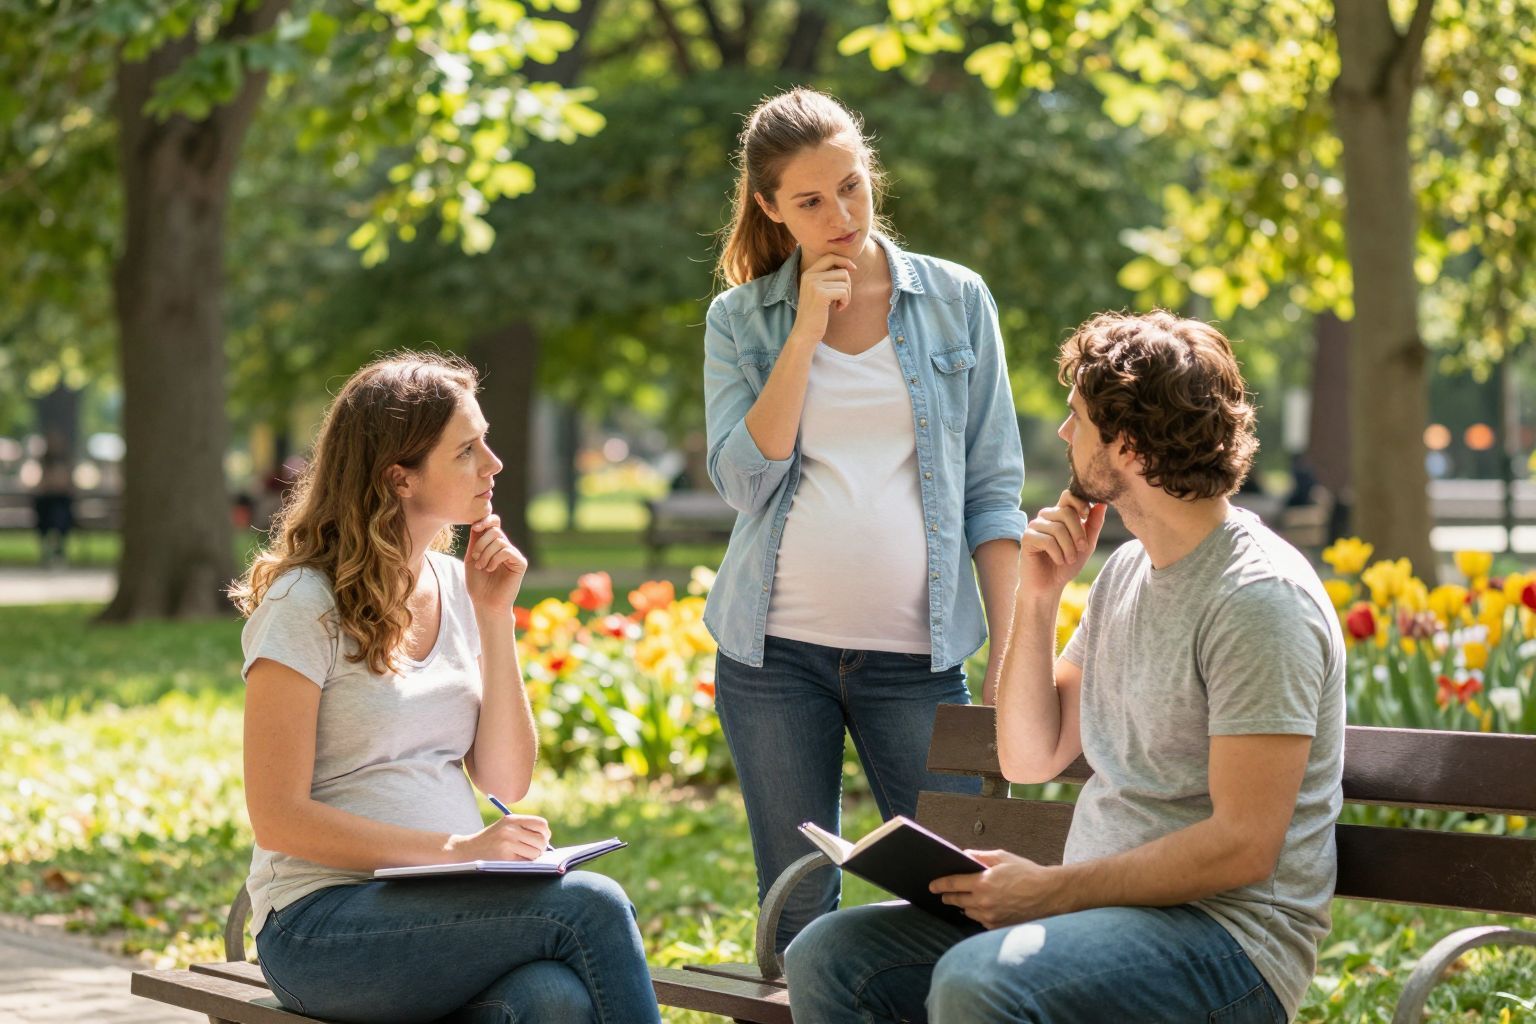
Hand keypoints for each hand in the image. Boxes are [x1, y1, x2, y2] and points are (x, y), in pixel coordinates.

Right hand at [447, 813, 551, 861]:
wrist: (466, 850)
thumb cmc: (490, 840)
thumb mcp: (505, 827)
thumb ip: (524, 829)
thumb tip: (547, 840)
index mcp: (512, 819)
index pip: (541, 824)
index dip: (544, 833)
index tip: (541, 839)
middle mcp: (510, 829)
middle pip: (541, 840)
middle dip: (541, 847)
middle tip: (534, 850)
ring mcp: (507, 844)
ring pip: (536, 853)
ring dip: (533, 858)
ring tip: (522, 856)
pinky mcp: (505, 858)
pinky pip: (526, 862)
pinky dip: (525, 863)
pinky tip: (516, 861)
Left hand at [464, 514, 526, 615]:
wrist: (485, 603)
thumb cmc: (477, 584)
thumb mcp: (472, 558)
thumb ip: (475, 541)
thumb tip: (477, 523)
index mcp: (494, 545)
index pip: (494, 523)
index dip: (485, 520)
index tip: (474, 528)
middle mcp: (506, 547)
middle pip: (495, 530)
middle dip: (481, 543)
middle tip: (475, 558)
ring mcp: (514, 555)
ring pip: (499, 541)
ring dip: (486, 553)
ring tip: (481, 567)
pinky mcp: (520, 563)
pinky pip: (507, 551)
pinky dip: (495, 559)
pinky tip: (490, 569)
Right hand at [789, 252, 856, 343]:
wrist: (805, 332)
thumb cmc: (815, 314)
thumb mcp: (818, 292)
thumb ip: (827, 278)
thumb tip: (848, 266)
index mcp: (808, 273)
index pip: (829, 257)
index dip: (844, 260)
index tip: (853, 269)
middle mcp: (809, 276)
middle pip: (841, 270)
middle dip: (847, 285)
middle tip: (842, 298)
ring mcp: (814, 284)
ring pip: (845, 281)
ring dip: (847, 295)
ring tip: (838, 305)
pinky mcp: (821, 294)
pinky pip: (844, 291)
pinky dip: (845, 301)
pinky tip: (838, 309)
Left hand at [930, 850, 1065, 929]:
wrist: (1049, 894)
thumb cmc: (1027, 873)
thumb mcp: (1002, 857)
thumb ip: (980, 857)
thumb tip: (963, 855)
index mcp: (982, 883)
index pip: (952, 884)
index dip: (940, 884)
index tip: (932, 886)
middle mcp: (984, 903)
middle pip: (957, 900)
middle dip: (948, 896)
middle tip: (944, 894)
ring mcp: (991, 917)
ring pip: (968, 912)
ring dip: (963, 905)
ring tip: (961, 900)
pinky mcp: (998, 927)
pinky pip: (981, 921)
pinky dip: (978, 914)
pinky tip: (980, 908)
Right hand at [1020, 491, 1105, 594]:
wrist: (1049, 586)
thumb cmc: (1067, 565)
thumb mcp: (1086, 544)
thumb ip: (1093, 524)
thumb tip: (1102, 504)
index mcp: (1060, 515)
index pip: (1068, 496)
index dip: (1079, 502)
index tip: (1086, 515)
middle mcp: (1046, 517)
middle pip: (1066, 512)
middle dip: (1078, 533)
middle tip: (1083, 549)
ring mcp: (1034, 526)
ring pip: (1058, 528)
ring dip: (1069, 547)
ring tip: (1069, 559)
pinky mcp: (1027, 538)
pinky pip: (1047, 540)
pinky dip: (1057, 553)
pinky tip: (1058, 561)